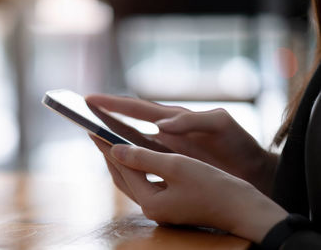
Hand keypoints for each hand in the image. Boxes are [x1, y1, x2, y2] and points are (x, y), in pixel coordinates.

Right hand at [86, 94, 277, 194]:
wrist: (252, 169)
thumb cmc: (239, 144)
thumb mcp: (221, 125)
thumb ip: (193, 120)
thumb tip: (161, 124)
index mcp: (174, 118)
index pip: (137, 108)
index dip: (113, 103)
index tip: (90, 98)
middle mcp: (164, 131)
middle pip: (127, 122)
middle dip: (104, 116)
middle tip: (80, 113)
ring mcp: (165, 148)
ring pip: (131, 141)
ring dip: (111, 137)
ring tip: (90, 135)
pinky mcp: (169, 165)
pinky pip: (141, 160)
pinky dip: (126, 159)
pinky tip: (115, 161)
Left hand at [90, 136, 286, 242]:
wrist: (244, 210)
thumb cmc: (214, 187)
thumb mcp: (177, 167)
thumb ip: (143, 158)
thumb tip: (114, 149)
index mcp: (150, 201)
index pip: (121, 167)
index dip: (106, 145)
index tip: (92, 128)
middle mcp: (152, 208)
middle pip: (121, 176)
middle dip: (108, 154)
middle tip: (95, 133)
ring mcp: (161, 208)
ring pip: (131, 181)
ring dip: (120, 161)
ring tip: (109, 141)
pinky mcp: (170, 204)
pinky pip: (144, 183)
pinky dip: (136, 168)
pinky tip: (136, 156)